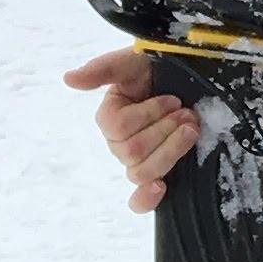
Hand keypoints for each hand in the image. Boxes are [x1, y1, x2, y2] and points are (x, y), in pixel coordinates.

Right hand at [66, 45, 197, 211]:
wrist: (194, 78)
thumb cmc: (160, 68)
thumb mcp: (133, 61)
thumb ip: (103, 69)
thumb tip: (69, 78)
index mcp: (110, 118)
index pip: (120, 129)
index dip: (149, 114)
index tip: (173, 99)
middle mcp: (120, 143)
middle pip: (132, 153)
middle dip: (166, 130)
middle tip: (186, 112)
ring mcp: (139, 161)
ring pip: (142, 172)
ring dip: (171, 150)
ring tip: (191, 128)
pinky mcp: (159, 175)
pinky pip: (139, 200)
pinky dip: (146, 199)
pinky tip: (160, 188)